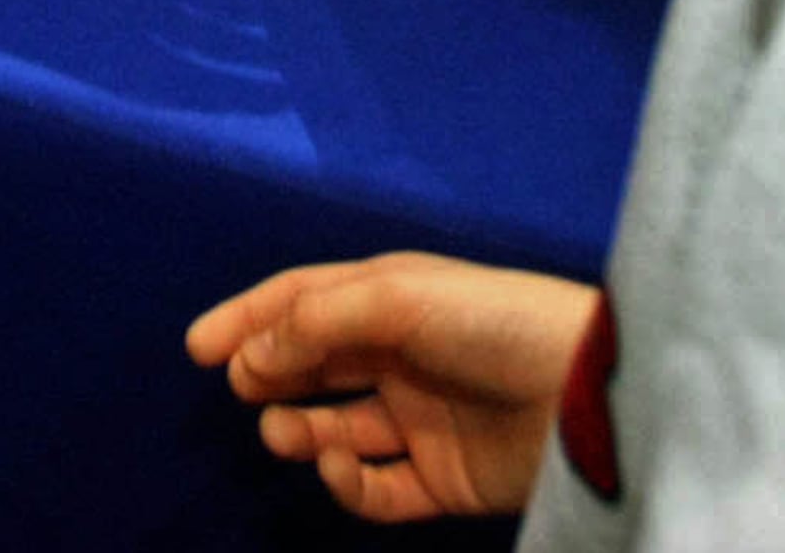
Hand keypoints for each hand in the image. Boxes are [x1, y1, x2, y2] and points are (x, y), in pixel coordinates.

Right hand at [187, 252, 596, 522]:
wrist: (588, 394)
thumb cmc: (496, 323)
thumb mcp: (399, 296)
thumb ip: (316, 322)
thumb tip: (249, 358)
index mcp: (393, 298)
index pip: (306, 302)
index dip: (250, 319)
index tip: (196, 348)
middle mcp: (402, 356)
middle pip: (315, 365)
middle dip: (269, 374)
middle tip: (240, 387)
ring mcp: (422, 420)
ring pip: (337, 429)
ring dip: (299, 430)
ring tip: (281, 432)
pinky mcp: (443, 479)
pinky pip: (377, 488)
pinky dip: (349, 485)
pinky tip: (340, 467)